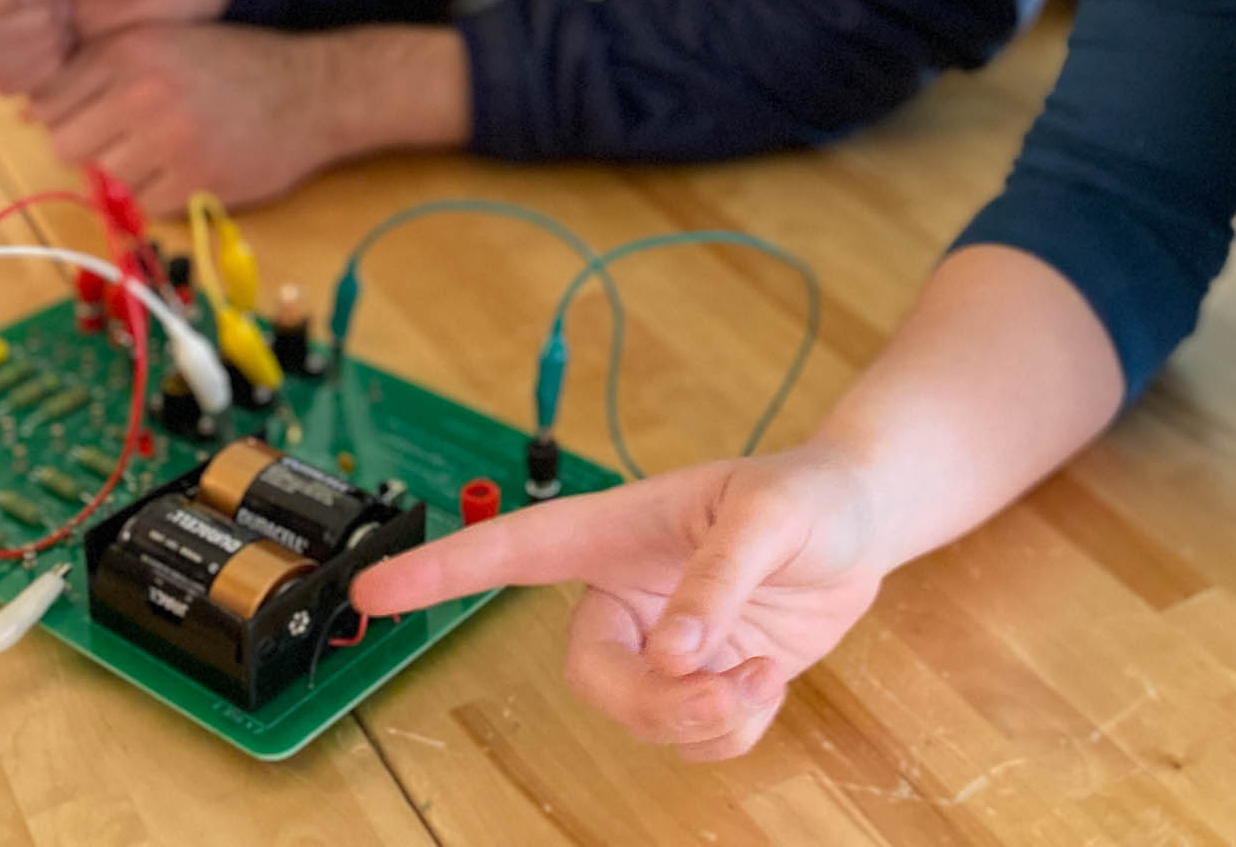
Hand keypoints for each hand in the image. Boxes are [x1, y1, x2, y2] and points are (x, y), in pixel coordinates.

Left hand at [23, 20, 466, 216]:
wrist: (317, 90)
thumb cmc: (239, 65)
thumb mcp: (168, 43)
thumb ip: (105, 68)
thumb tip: (32, 114)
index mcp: (130, 50)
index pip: (50, 101)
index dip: (68, 115)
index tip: (96, 118)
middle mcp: (143, 91)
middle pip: (65, 145)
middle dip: (89, 150)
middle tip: (126, 144)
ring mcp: (170, 139)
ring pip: (103, 180)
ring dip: (125, 178)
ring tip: (162, 158)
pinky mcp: (198, 181)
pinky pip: (145, 207)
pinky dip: (161, 198)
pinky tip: (190, 172)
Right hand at [354, 446, 889, 760]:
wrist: (859, 525)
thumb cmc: (807, 493)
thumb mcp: (769, 516)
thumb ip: (717, 578)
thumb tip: (674, 652)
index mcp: (615, 531)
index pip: (512, 550)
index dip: (440, 570)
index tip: (376, 588)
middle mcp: (626, 594)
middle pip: (590, 677)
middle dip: (652, 702)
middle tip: (722, 688)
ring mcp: (663, 644)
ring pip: (643, 720)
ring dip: (703, 719)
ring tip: (760, 673)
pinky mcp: (703, 682)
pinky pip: (691, 741)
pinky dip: (732, 731)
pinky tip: (765, 682)